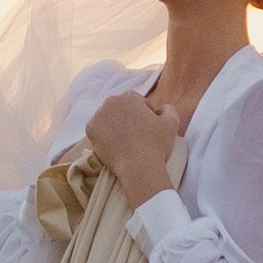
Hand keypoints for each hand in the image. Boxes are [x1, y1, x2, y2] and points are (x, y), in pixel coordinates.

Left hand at [82, 87, 179, 209]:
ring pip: (108, 118)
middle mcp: (110, 102)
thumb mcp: (172, 122)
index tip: (148, 127)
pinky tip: (115, 144)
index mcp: (129, 96)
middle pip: (121, 108)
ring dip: (115, 125)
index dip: (144, 113)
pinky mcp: (90, 130)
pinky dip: (105, 135)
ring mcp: (98, 116)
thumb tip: (162, 108)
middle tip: (136, 134)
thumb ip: (168, 109)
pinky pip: (98, 130)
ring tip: (125, 140)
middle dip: (128, 118)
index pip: (137, 101)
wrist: (138, 167)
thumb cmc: (156, 144)